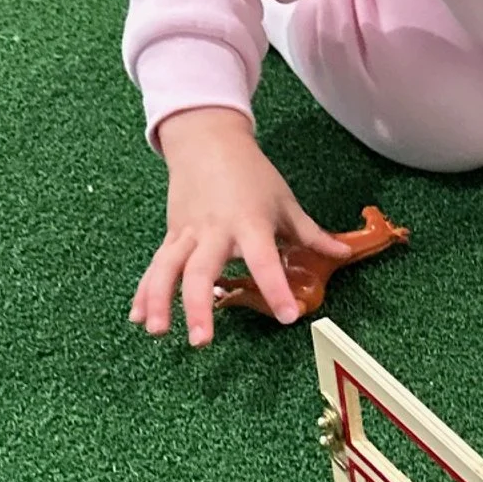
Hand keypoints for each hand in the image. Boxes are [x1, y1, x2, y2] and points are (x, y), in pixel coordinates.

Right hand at [131, 106, 350, 345]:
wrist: (207, 141)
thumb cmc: (252, 173)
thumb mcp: (285, 202)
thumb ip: (311, 234)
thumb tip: (344, 252)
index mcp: (249, 223)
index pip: (263, 261)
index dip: (275, 289)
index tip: (287, 316)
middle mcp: (214, 231)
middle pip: (200, 271)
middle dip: (198, 306)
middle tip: (203, 340)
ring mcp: (187, 233)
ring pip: (167, 270)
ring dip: (160, 301)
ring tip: (158, 332)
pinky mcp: (170, 235)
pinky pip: (156, 266)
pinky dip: (145, 292)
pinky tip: (139, 318)